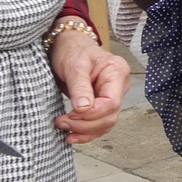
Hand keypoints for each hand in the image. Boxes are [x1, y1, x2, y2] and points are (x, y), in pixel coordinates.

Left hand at [51, 30, 127, 144]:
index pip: (112, 102)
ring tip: (63, 126)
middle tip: (62, 122)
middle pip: (110, 116)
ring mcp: (113, 96)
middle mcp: (119, 86)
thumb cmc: (73, 51)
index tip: (71, 113)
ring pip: (106, 123)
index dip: (93, 114)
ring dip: (85, 131)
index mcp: (117, 72)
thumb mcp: (74, 66)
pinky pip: (100, 124)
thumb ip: (80, 87)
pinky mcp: (103, 104)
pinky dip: (86, 132)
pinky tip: (72, 135)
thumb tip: (84, 109)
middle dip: (86, 124)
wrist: (69, 46)